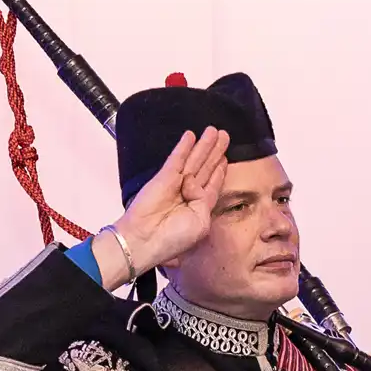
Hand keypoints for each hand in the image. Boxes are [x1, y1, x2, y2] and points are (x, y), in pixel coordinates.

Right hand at [93, 127, 229, 285]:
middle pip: (205, 168)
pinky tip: (190, 135)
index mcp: (198, 209)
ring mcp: (175, 184)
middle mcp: (188, 195)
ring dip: (204, 145)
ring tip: (214, 130)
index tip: (225, 158)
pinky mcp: (163, 177)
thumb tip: (193, 181)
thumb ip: (205, 199)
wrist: (145, 239)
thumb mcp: (201, 223)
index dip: (219, 171)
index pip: (212, 185)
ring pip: (194, 160)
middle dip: (215, 152)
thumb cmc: (173, 239)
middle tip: (224, 135)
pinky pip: (176, 158)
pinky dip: (183, 147)